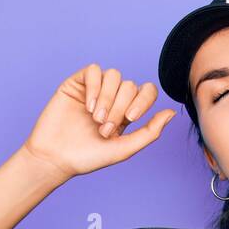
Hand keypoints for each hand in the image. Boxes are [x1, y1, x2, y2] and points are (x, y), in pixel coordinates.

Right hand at [22, 63, 178, 179]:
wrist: (56, 158)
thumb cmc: (89, 157)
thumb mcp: (125, 148)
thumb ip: (150, 132)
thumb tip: (172, 113)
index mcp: (125, 112)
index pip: (146, 91)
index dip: (143, 99)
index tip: (131, 117)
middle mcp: (111, 98)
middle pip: (129, 85)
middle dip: (119, 107)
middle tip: (104, 128)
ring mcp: (94, 89)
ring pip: (114, 76)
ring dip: (108, 97)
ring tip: (96, 119)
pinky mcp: (76, 83)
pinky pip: (94, 70)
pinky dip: (95, 86)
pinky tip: (88, 105)